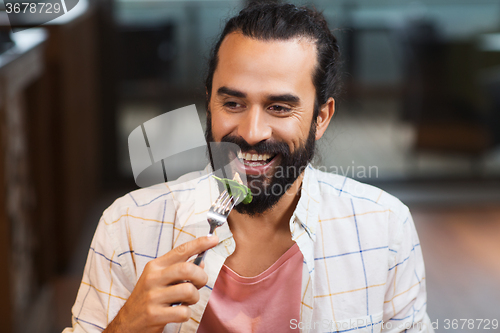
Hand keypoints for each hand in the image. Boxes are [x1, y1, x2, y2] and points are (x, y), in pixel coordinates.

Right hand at [104, 235, 218, 332]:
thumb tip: (201, 263)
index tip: (213, 239)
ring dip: (194, 298)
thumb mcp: (159, 280)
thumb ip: (179, 270)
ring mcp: (152, 297)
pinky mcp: (154, 314)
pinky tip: (177, 313)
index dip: (199, 243)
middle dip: (201, 277)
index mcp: (155, 267)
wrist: (127, 323)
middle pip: (187, 269)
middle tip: (200, 284)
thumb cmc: (148, 298)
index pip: (180, 250)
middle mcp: (152, 278)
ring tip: (187, 301)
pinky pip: (183, 312)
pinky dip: (186, 314)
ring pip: (188, 291)